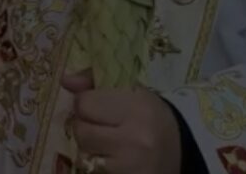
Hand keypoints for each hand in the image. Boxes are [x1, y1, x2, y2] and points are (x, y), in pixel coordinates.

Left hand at [62, 69, 181, 173]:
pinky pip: (94, 168)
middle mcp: (136, 136)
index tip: (98, 106)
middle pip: (80, 129)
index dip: (86, 104)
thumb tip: (65, 80)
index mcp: (137, 105)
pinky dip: (99, 163)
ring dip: (90, 146)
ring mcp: (131, 163)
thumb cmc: (150, 116)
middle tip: (102, 126)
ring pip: (84, 151)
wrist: (180, 152)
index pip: (84, 103)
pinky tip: (115, 158)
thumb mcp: (130, 92)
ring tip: (109, 142)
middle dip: (85, 125)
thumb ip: (95, 83)